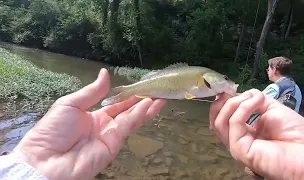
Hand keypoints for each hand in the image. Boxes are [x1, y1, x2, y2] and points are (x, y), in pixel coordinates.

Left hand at [10, 68, 165, 179]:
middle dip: (143, 101)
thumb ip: (92, 92)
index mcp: (94, 116)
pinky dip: (139, 115)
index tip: (143, 86)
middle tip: (158, 90)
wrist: (44, 160)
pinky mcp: (113, 145)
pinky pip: (127, 127)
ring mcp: (110, 136)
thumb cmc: (53, 130)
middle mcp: (105, 126)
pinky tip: (149, 104)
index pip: (117, 104)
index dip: (130, 96)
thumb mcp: (70, 104)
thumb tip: (105, 73)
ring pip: (132, 119)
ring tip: (161, 96)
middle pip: (128, 112)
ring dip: (146, 108)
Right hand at [210, 89, 303, 179]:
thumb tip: (241, 93)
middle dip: (220, 103)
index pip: (223, 117)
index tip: (229, 88)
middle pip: (216, 121)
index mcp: (244, 132)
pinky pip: (234, 125)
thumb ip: (254, 100)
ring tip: (249, 96)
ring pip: (219, 123)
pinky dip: (242, 109)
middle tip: (228, 92)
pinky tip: (254, 101)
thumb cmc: (296, 132)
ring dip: (231, 104)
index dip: (223, 101)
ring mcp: (237, 146)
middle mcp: (237, 139)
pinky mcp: (241, 150)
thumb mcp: (271, 108)